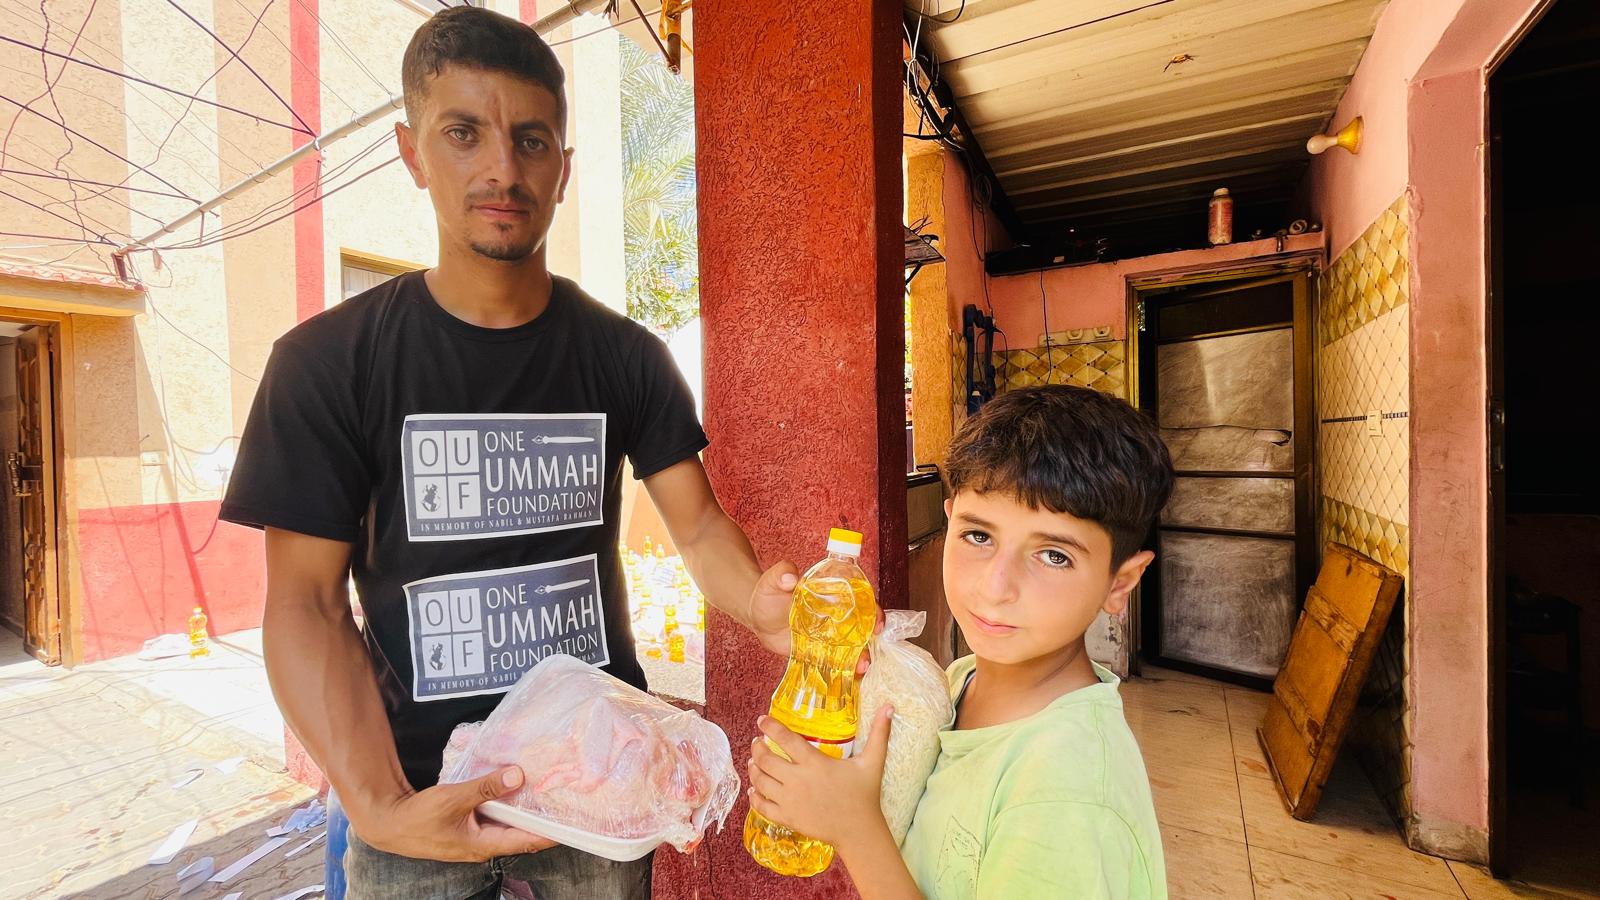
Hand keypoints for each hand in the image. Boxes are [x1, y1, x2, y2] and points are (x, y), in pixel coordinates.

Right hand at [352, 766, 558, 861]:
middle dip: (541, 816)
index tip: (574, 820)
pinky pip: (494, 816)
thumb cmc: (418, 818)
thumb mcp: (453, 799)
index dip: (552, 831)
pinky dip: (505, 804)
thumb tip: (517, 775)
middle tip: (563, 797)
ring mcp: (475, 836)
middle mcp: (484, 844)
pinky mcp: (467, 826)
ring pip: (507, 823)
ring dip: (523, 808)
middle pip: (521, 832)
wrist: (388, 822)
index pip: (528, 840)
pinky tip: (512, 787)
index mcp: (484, 845)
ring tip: (545, 789)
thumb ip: (485, 788)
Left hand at [745, 705, 894, 848]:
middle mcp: (798, 780)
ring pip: (760, 780)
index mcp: (815, 763)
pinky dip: (754, 795)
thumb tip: (889, 706)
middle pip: (765, 759)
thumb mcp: (873, 762)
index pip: (785, 738)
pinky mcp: (787, 817)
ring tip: (753, 762)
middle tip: (756, 742)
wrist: (858, 831)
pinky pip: (761, 805)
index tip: (761, 720)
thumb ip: (879, 733)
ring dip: (753, 769)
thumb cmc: (864, 795)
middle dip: (756, 747)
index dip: (770, 726)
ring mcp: (790, 800)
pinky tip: (754, 788)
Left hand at [747, 563, 885, 675]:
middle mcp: (837, 616)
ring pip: (853, 647)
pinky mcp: (820, 653)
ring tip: (860, 667)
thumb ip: (782, 573)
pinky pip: (837, 662)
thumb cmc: (770, 594)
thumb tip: (790, 577)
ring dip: (861, 657)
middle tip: (870, 649)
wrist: (758, 618)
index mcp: (834, 595)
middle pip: (863, 626)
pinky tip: (850, 679)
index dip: (873, 609)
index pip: (861, 600)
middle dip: (871, 638)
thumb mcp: (773, 580)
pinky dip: (845, 671)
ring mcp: (830, 637)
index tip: (876, 620)